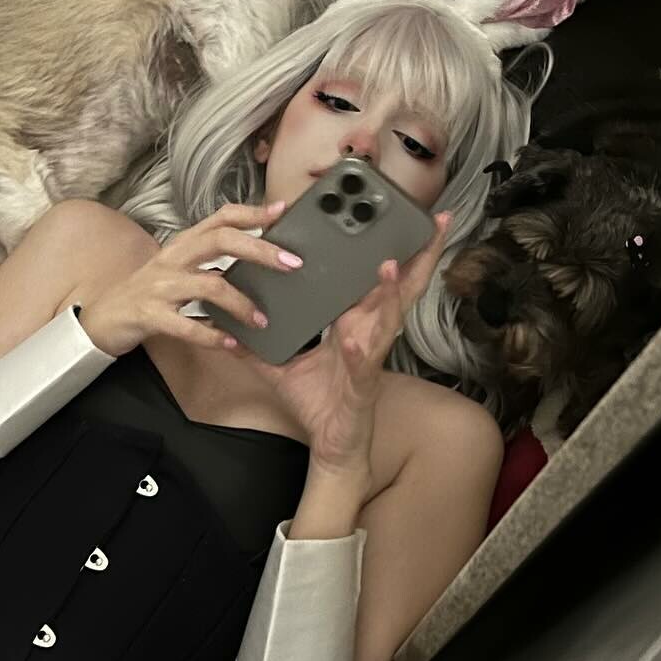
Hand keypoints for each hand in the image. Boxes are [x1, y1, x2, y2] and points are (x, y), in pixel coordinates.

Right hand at [80, 202, 301, 357]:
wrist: (101, 318)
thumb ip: (209, 261)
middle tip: (292, 263)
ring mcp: (160, 286)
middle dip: (259, 250)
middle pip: (220, 240)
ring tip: (262, 320)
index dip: (251, 212)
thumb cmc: (147, 293)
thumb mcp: (177, 270)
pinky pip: (186, 325)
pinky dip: (212, 335)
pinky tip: (231, 343)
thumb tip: (255, 258)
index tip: (281, 211)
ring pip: (209, 284)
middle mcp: (172, 259)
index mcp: (182, 245)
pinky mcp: (149, 315)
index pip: (220, 218)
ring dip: (241, 303)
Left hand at [235, 212, 452, 481]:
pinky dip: (361, 347)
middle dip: (419, 255)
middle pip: (400, 287)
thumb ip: (256, 343)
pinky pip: (364, 362)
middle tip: (434, 221)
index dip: (391, 247)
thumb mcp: (283, 366)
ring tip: (389, 264)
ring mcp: (370, 355)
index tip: (398, 215)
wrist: (330, 446)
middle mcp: (370, 332)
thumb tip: (226, 324)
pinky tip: (355, 336)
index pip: (374, 278)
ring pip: (387, 317)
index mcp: (355, 321)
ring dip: (389, 291)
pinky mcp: (363, 384)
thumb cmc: (319, 402)